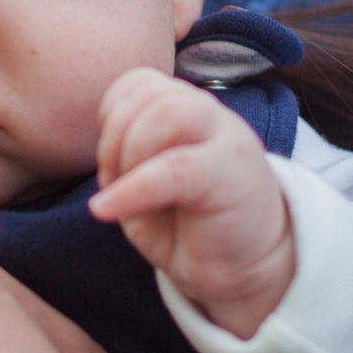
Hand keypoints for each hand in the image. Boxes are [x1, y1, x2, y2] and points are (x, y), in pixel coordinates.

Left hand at [90, 69, 294, 338]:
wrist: (245, 270)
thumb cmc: (189, 228)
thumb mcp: (142, 191)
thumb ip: (123, 161)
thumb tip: (108, 161)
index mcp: (187, 111)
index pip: (140, 83)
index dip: (112, 117)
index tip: (110, 163)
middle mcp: (209, 116)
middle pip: (151, 92)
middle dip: (114, 137)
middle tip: (113, 183)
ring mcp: (227, 139)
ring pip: (169, 112)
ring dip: (130, 153)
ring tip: (123, 195)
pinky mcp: (232, 174)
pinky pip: (175, 167)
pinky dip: (133, 189)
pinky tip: (109, 210)